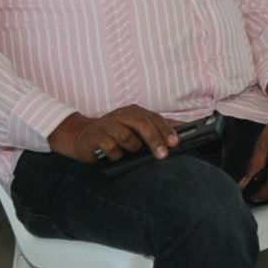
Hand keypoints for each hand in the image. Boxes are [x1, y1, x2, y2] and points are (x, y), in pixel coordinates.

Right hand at [49, 105, 176, 165]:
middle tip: (162, 155)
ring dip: (131, 148)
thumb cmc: (115, 133)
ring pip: (126, 137)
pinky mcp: (94, 135)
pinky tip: (114, 156)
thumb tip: (184, 128)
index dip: (166, 130)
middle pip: (142, 125)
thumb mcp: (136, 128)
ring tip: (129, 152)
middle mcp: (121, 115)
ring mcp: (107, 124)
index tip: (175, 143)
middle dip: (154, 140)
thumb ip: (158, 127)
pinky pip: (110, 147)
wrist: (82, 136)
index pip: (154, 119)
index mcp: (134, 112)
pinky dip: (116, 154)